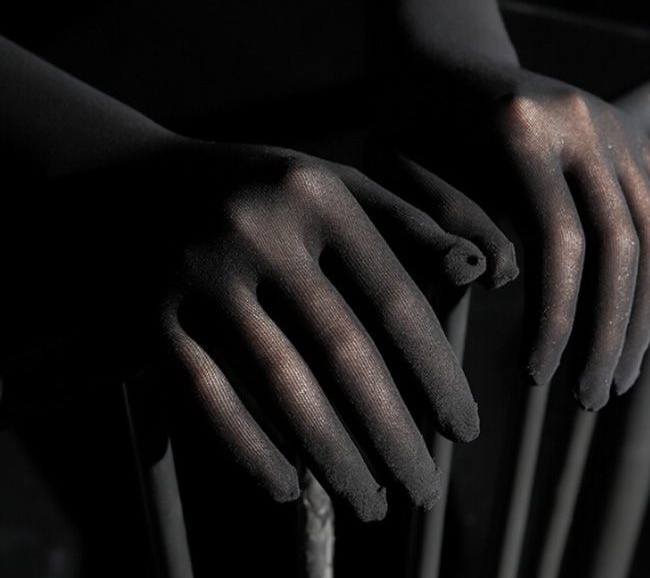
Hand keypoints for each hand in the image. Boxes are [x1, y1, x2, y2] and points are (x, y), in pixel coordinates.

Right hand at [3, 136, 486, 520]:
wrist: (132, 181)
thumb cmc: (260, 191)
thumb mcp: (333, 187)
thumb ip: (407, 225)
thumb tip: (482, 271)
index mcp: (317, 193)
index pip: (395, 297)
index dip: (437, 373)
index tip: (464, 429)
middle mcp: (259, 226)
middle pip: (344, 351)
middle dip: (393, 433)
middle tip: (423, 491)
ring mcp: (198, 269)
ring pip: (279, 384)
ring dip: (332, 456)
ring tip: (371, 502)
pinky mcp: (146, 313)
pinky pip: (207, 398)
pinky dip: (251, 452)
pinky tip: (289, 489)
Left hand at [369, 59, 649, 410]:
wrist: (444, 61)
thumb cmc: (407, 126)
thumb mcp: (396, 173)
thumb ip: (444, 224)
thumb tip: (501, 281)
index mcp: (520, 126)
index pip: (559, 240)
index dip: (555, 319)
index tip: (537, 378)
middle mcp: (583, 119)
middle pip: (620, 243)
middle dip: (607, 332)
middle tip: (586, 398)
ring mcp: (615, 124)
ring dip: (643, 316)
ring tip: (614, 378)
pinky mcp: (630, 136)